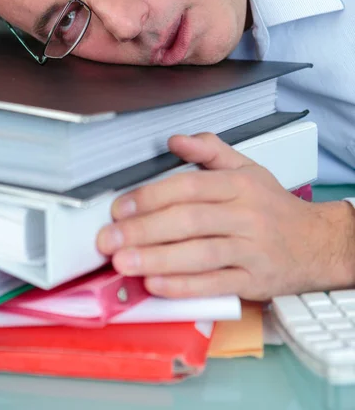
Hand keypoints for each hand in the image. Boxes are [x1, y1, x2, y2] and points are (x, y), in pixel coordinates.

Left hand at [96, 133, 354, 299]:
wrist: (316, 243)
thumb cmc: (274, 207)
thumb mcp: (248, 168)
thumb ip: (210, 151)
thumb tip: (175, 139)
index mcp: (239, 185)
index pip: (190, 186)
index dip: (150, 197)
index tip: (120, 207)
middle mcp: (245, 216)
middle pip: (189, 220)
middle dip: (144, 230)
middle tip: (109, 238)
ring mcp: (251, 250)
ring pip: (199, 254)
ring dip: (157, 259)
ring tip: (123, 262)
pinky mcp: (254, 281)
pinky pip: (215, 284)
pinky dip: (183, 286)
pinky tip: (155, 283)